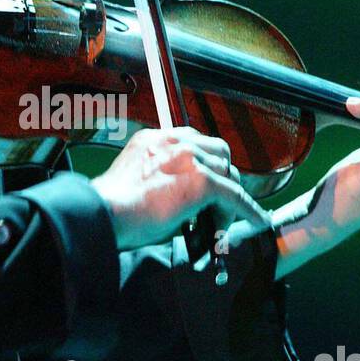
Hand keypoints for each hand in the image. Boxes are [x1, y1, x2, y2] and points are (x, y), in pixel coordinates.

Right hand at [90, 126, 271, 251]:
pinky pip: (235, 195)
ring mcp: (190, 160)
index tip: (211, 180)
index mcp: (156, 139)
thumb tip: (182, 201)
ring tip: (219, 221)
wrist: (103, 214)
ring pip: (227, 174)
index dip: (207, 164)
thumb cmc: (112, 207)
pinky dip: (248, 209)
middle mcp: (175, 142)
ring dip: (228, 199)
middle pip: (218, 153)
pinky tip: (255, 221)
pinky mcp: (201, 181)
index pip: (195, 143)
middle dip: (222, 177)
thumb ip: (161, 177)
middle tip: (219, 204)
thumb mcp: (137, 179)